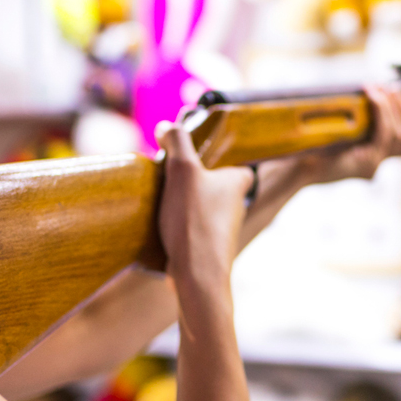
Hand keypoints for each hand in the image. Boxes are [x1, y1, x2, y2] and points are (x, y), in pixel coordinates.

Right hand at [156, 122, 255, 294]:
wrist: (197, 275)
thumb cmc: (195, 220)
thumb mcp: (182, 170)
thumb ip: (176, 141)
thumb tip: (166, 126)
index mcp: (239, 182)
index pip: (235, 160)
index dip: (216, 156)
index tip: (192, 155)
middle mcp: (236, 205)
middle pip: (213, 183)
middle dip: (192, 179)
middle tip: (167, 175)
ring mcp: (222, 228)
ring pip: (201, 206)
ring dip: (182, 203)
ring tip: (161, 201)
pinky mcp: (207, 247)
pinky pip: (191, 228)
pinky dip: (178, 225)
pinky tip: (161, 226)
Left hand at [294, 84, 400, 184]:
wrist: (294, 167)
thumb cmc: (308, 148)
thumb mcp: (336, 137)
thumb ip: (353, 127)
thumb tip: (367, 95)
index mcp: (370, 161)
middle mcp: (375, 166)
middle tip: (392, 88)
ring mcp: (372, 166)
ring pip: (398, 135)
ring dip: (392, 106)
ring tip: (381, 88)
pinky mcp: (365, 163)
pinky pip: (383, 134)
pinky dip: (381, 111)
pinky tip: (372, 94)